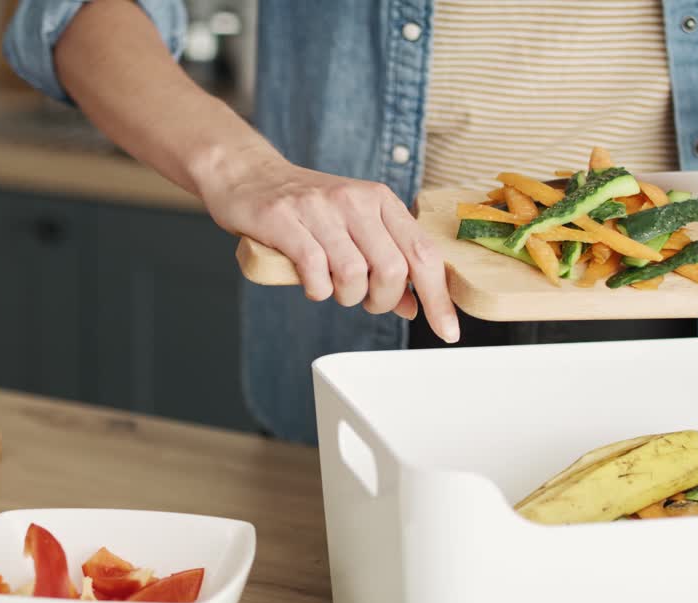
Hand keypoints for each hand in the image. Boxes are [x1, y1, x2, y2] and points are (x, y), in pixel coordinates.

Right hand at [197, 149, 460, 342]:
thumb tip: (414, 305)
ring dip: (346, 297)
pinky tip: (311, 283)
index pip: (424, 252)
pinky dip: (317, 290)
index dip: (439, 298)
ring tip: (333, 289)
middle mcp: (354, 200)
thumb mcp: (355, 228)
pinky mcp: (284, 220)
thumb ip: (386, 261)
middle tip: (365, 301)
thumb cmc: (306, 208)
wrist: (250, 176)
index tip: (447, 331)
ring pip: (353, 274)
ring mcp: (319, 208)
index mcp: (380, 200)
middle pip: (393, 269)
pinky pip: (314, 271)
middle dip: (382, 300)